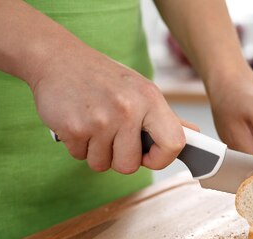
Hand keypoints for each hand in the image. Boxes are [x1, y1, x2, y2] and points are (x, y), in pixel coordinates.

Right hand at [30, 47, 194, 173]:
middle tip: (111, 136)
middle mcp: (128, 109)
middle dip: (119, 158)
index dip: (161, 158)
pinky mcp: (74, 128)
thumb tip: (194, 135)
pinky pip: (80, 157)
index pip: (174, 144)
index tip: (149, 156)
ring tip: (93, 125)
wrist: (58, 59)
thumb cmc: (104, 79)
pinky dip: (78, 146)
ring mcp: (100, 119)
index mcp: (150, 100)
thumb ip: (164, 118)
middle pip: (130, 166)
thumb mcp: (140, 90)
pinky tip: (78, 122)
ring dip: (96, 152)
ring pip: (103, 164)